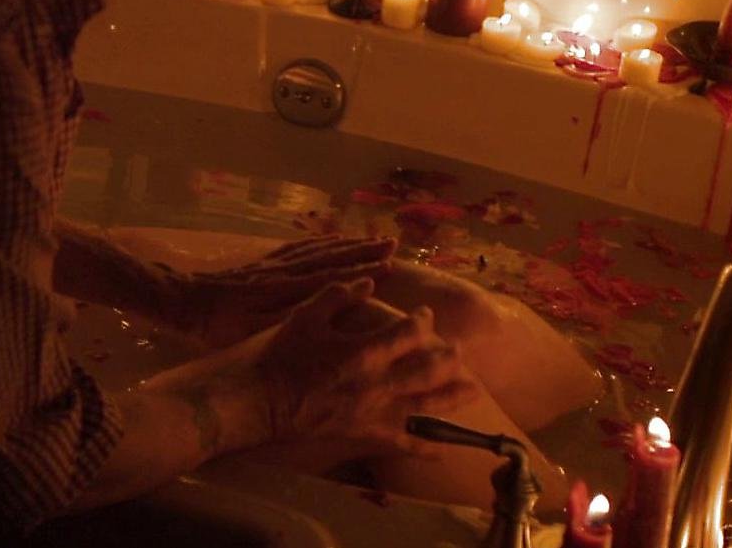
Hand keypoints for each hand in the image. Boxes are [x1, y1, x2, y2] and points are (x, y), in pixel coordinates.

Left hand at [157, 235, 396, 347]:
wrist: (183, 300)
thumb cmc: (217, 326)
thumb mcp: (251, 331)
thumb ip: (288, 321)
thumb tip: (326, 311)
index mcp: (284, 290)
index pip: (331, 278)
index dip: (362, 272)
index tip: (390, 266)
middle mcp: (284, 271)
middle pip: (330, 257)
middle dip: (363, 250)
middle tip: (392, 243)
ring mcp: (274, 263)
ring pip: (318, 248)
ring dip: (348, 243)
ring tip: (373, 238)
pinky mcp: (263, 261)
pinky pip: (298, 246)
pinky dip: (320, 241)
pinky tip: (333, 238)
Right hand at [237, 280, 478, 457]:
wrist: (259, 401)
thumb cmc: (279, 355)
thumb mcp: (306, 316)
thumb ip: (338, 296)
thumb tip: (368, 282)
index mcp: (364, 350)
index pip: (408, 333)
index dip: (423, 322)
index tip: (426, 316)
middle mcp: (377, 383)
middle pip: (428, 370)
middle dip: (449, 359)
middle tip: (460, 352)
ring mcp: (373, 412)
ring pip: (425, 406)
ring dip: (452, 398)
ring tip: (473, 391)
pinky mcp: (364, 434)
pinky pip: (402, 443)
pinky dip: (425, 447)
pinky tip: (443, 449)